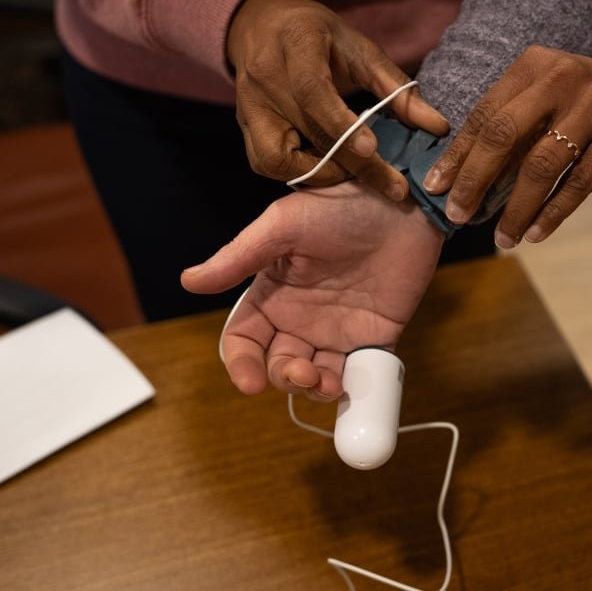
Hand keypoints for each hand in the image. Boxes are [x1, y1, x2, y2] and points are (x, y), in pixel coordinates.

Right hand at [180, 181, 444, 398]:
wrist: (402, 202)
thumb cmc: (339, 205)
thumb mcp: (282, 224)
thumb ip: (239, 257)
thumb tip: (189, 281)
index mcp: (272, 293)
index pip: (244, 339)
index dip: (242, 364)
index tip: (250, 383)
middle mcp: (300, 316)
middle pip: (278, 364)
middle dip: (285, 378)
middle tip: (304, 372)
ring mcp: (337, 329)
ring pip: (316, 376)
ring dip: (315, 389)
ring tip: (327, 382)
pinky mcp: (375, 336)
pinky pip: (358, 372)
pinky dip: (351, 387)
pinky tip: (350, 382)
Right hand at [227, 0, 448, 198]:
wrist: (261, 26)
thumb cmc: (320, 37)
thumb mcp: (361, 49)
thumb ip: (398, 88)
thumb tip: (438, 128)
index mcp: (297, 44)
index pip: (313, 90)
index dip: (341, 123)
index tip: (372, 149)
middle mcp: (265, 76)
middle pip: (309, 131)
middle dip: (355, 166)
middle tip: (394, 188)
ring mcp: (248, 104)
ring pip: (279, 157)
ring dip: (322, 173)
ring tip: (354, 172)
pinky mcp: (243, 125)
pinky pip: (266, 163)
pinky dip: (298, 173)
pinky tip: (325, 166)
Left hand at [422, 34, 591, 246]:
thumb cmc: (587, 102)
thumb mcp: (547, 96)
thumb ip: (512, 127)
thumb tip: (462, 179)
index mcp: (534, 65)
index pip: (485, 113)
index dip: (457, 154)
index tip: (434, 188)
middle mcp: (562, 78)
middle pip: (505, 135)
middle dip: (475, 180)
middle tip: (457, 215)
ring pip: (542, 165)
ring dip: (516, 208)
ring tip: (502, 239)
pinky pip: (579, 183)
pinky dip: (553, 213)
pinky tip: (535, 233)